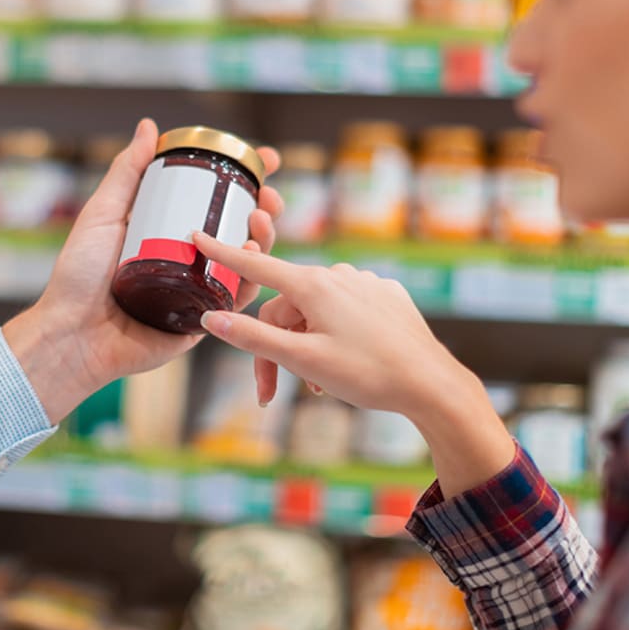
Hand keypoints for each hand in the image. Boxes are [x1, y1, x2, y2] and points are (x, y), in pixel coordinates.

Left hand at [4, 119, 282, 422]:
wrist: (72, 333)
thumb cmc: (77, 275)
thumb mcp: (102, 214)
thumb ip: (127, 172)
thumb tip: (150, 127)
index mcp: (169, 226)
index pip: (216, 196)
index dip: (247, 176)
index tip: (267, 158)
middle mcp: (189, 255)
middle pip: (241, 226)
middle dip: (266, 206)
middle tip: (270, 196)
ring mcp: (199, 286)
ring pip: (248, 260)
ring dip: (266, 237)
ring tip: (261, 222)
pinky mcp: (203, 317)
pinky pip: (238, 298)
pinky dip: (254, 278)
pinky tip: (254, 258)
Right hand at [192, 233, 459, 418]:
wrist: (431, 384)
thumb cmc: (367, 374)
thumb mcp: (303, 359)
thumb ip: (254, 337)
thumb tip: (211, 319)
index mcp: (315, 286)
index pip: (257, 266)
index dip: (223, 254)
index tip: (197, 236)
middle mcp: (339, 276)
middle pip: (286, 307)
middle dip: (273, 347)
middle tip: (269, 393)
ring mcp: (366, 285)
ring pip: (316, 313)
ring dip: (305, 346)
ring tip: (316, 386)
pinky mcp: (387, 297)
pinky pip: (346, 312)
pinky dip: (334, 337)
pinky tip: (346, 365)